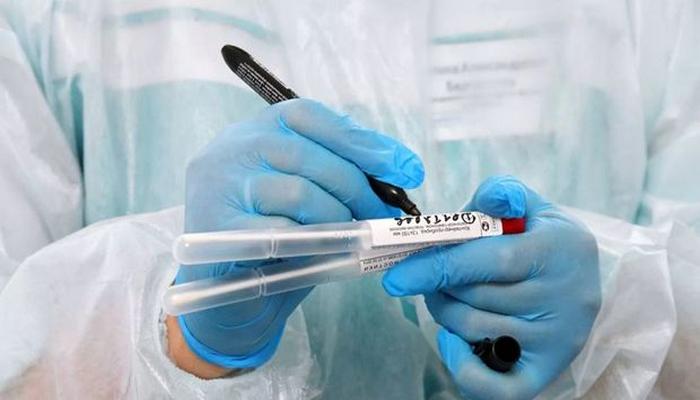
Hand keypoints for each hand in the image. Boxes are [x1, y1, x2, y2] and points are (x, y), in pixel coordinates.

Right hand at [174, 99, 423, 369]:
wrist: (229, 301)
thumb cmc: (276, 243)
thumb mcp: (306, 196)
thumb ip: (336, 173)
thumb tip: (398, 169)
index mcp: (253, 131)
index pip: (309, 115)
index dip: (361, 140)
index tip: (404, 167)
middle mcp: (230, 151)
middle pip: (308, 154)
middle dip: (359, 186)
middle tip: (385, 215)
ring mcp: (218, 189)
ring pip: (299, 192)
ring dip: (338, 219)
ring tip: (353, 237)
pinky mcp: (218, 233)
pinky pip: (283, 233)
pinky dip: (315, 244)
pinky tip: (327, 253)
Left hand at [382, 175, 600, 399]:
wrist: (582, 278)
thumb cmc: (543, 238)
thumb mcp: (532, 206)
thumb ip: (502, 194)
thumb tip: (484, 201)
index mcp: (558, 250)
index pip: (489, 261)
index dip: (437, 267)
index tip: (396, 277)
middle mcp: (565, 298)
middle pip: (475, 298)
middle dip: (438, 286)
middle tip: (429, 276)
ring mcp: (559, 338)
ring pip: (476, 330)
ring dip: (446, 313)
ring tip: (447, 297)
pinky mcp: (550, 369)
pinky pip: (498, 387)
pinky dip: (463, 367)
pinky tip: (452, 341)